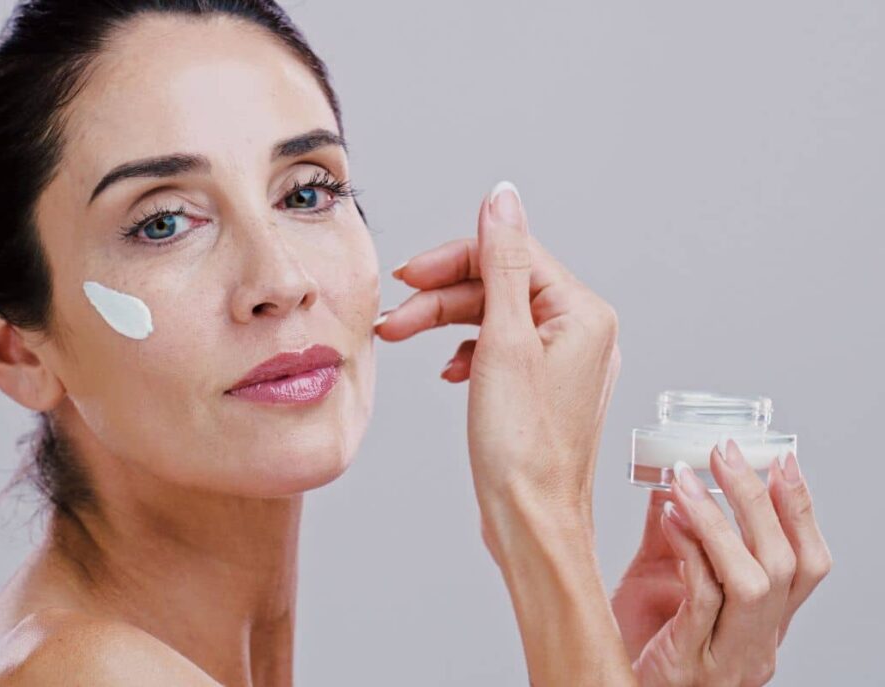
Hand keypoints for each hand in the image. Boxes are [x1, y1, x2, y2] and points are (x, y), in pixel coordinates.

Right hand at [373, 181, 620, 545]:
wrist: (531, 524)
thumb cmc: (522, 449)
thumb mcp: (503, 342)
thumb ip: (501, 263)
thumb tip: (502, 198)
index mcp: (582, 314)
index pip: (511, 254)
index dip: (453, 259)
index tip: (407, 275)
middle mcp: (581, 333)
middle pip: (500, 285)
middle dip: (442, 297)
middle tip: (395, 317)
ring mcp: (563, 363)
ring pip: (496, 318)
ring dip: (446, 324)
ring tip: (403, 339)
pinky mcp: (542, 390)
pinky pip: (500, 350)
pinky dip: (467, 353)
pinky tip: (448, 372)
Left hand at [613, 440, 831, 685]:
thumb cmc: (637, 643)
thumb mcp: (660, 583)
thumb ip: (674, 537)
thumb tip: (673, 478)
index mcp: (762, 624)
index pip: (805, 564)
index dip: (801, 511)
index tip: (784, 461)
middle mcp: (757, 643)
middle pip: (783, 566)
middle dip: (758, 501)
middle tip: (726, 452)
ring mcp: (727, 656)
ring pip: (752, 583)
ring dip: (720, 521)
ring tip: (686, 478)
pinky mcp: (690, 661)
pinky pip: (702, 599)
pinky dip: (690, 551)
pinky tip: (669, 518)